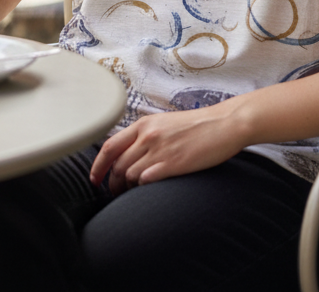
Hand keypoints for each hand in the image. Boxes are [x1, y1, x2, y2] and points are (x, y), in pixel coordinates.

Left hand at [89, 107, 243, 193]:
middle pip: (116, 164)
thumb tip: (129, 153)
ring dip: (126, 188)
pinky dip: (141, 188)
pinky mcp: (173, 164)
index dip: (97, 166)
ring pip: (128, 175)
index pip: (109, 147)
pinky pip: (145, 180)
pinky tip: (147, 190)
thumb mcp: (165, 123)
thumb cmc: (197, 125)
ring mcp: (159, 150)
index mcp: (144, 124)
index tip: (95, 179)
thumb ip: (146, 135)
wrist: (223, 124)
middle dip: (111, 183)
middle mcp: (148, 136)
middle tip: (113, 193)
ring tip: (130, 195)